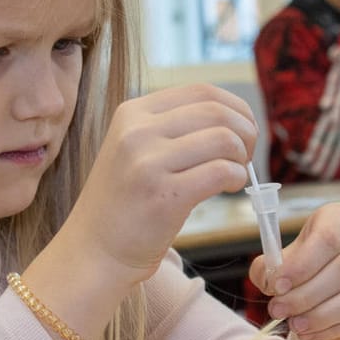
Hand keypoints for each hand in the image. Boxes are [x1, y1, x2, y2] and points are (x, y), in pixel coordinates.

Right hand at [60, 84, 256, 282]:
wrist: (94, 249)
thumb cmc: (124, 201)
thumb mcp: (134, 148)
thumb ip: (172, 127)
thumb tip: (232, 116)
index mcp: (132, 113)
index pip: (202, 91)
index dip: (235, 107)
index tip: (242, 129)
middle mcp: (137, 132)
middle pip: (217, 111)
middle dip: (246, 131)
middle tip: (246, 154)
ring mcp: (148, 163)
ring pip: (224, 139)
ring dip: (242, 157)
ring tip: (236, 173)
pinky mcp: (164, 196)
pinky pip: (221, 172)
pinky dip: (237, 178)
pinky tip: (230, 187)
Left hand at [255, 202, 339, 339]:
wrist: (333, 291)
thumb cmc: (306, 268)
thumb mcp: (283, 261)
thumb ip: (269, 268)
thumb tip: (270, 280)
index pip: (329, 237)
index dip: (303, 264)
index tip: (278, 286)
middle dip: (307, 294)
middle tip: (279, 310)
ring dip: (323, 314)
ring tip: (294, 325)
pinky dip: (333, 328)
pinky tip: (309, 333)